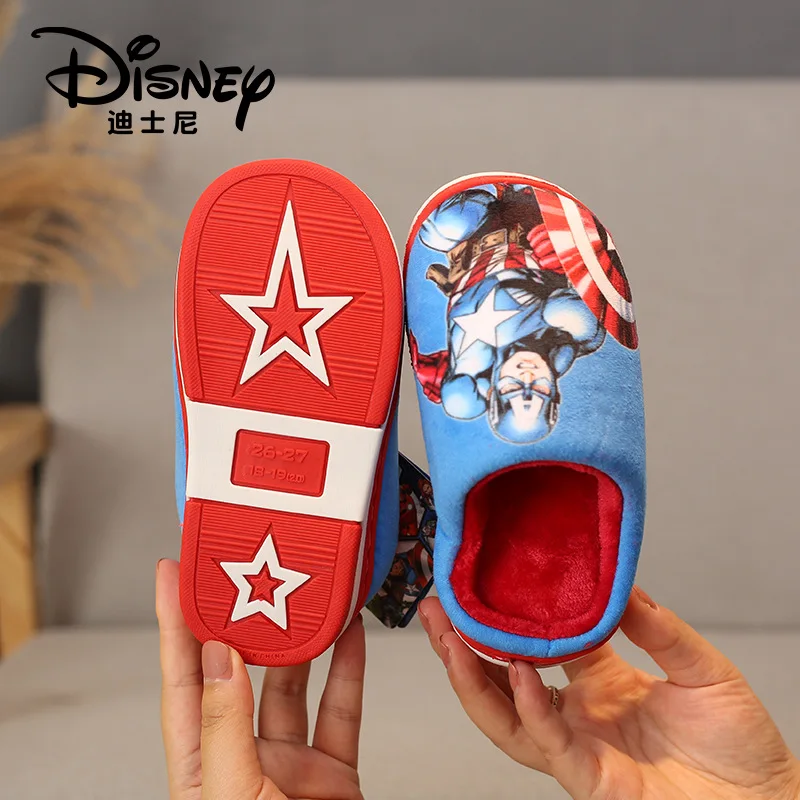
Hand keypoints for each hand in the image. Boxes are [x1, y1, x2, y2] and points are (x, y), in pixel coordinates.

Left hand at [156, 559, 363, 799]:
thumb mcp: (229, 795)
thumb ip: (224, 726)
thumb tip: (219, 657)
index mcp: (201, 768)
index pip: (182, 683)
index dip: (175, 625)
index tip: (173, 574)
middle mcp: (242, 758)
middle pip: (239, 674)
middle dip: (244, 622)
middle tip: (247, 573)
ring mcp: (289, 764)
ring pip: (293, 686)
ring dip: (303, 640)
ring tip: (306, 596)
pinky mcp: (333, 772)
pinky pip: (342, 710)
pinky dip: (349, 670)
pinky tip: (350, 636)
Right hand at [420, 589, 799, 799]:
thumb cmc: (738, 740)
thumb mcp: (700, 667)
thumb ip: (658, 627)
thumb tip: (621, 582)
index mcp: (598, 680)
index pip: (538, 642)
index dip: (508, 615)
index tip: (483, 582)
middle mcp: (578, 712)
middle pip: (502, 681)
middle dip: (462, 648)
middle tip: (434, 609)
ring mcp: (579, 746)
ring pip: (507, 717)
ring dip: (471, 679)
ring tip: (446, 638)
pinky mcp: (591, 780)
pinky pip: (550, 745)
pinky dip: (531, 709)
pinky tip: (518, 675)